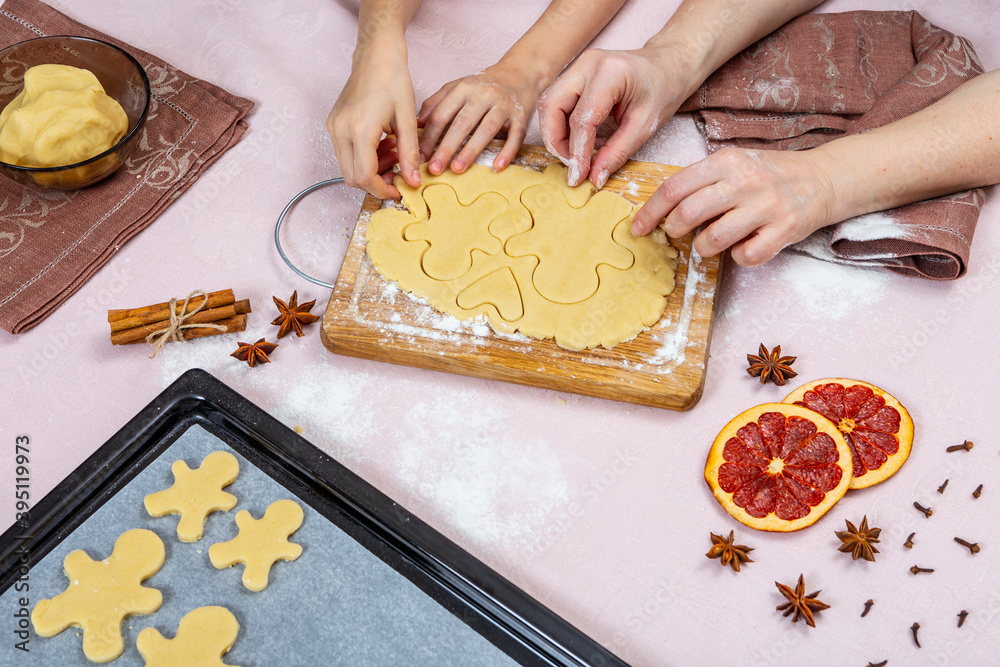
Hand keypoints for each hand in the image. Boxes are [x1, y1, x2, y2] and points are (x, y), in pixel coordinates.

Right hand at [327, 41, 420, 198]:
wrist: (376, 55)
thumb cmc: (393, 80)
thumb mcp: (408, 119)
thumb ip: (410, 154)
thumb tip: (413, 182)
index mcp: (360, 130)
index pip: (365, 177)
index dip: (383, 190)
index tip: (400, 190)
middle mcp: (341, 130)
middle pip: (353, 178)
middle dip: (377, 182)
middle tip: (398, 172)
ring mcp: (334, 127)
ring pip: (347, 168)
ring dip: (371, 169)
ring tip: (394, 152)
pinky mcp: (333, 124)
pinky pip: (345, 153)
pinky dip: (363, 158)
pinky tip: (382, 143)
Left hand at [417, 65, 535, 174]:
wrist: (520, 73)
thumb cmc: (484, 85)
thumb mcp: (458, 87)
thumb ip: (436, 102)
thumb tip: (417, 124)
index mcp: (464, 88)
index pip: (442, 114)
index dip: (429, 136)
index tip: (420, 156)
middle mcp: (484, 95)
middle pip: (462, 123)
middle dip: (446, 147)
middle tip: (434, 168)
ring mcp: (504, 106)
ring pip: (486, 129)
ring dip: (471, 150)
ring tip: (457, 169)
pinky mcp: (521, 116)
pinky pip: (515, 136)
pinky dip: (507, 152)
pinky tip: (497, 167)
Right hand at [537, 47, 693, 188]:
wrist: (667, 65)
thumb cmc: (662, 90)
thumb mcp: (645, 126)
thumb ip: (618, 152)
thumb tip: (594, 178)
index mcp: (610, 73)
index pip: (581, 119)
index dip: (576, 152)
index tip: (578, 176)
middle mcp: (587, 64)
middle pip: (551, 105)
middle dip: (555, 141)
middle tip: (571, 164)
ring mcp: (578, 65)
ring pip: (548, 103)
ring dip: (555, 134)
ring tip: (575, 154)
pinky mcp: (574, 73)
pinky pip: (556, 101)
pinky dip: (561, 125)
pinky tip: (580, 139)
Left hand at [632, 148, 837, 266]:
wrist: (823, 178)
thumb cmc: (767, 175)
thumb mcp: (733, 164)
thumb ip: (701, 181)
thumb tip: (661, 209)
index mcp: (726, 161)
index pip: (675, 187)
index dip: (650, 211)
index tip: (637, 228)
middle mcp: (745, 181)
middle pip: (688, 213)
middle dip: (674, 229)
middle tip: (678, 232)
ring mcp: (766, 206)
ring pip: (713, 239)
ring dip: (703, 247)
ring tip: (709, 242)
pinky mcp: (784, 230)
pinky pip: (746, 256)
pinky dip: (738, 257)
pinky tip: (742, 246)